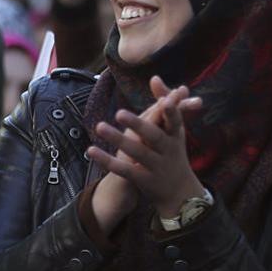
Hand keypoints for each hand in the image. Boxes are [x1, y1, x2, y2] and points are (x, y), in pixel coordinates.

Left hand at [87, 77, 204, 219]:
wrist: (180, 193)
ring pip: (137, 152)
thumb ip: (163, 103)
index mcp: (176, 137)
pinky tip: (91, 150)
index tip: (166, 101)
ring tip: (99, 126)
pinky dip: (107, 161)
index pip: (175, 122)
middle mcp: (169, 151)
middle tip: (119, 113)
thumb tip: (154, 77)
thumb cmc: (173, 152)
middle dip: (139, 125)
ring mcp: (157, 167)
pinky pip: (124, 170)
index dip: (172, 112)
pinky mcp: (144, 181)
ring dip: (118, 139)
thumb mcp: (173, 130)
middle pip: (154, 137)